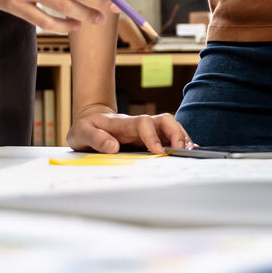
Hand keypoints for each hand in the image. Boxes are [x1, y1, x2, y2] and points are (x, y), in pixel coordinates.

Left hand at [67, 105, 191, 154]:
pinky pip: (168, 136)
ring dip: (181, 137)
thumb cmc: (86, 127)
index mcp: (124, 123)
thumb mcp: (82, 133)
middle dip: (176, 133)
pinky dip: (179, 141)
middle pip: (165, 120)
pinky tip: (187, 151)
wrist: (89, 121)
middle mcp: (139, 124)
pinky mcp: (148, 137)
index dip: (153, 136)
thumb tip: (113, 147)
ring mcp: (145, 130)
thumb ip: (96, 139)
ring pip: (170, 127)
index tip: (159, 152)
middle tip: (181, 151)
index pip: (144, 123)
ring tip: (189, 152)